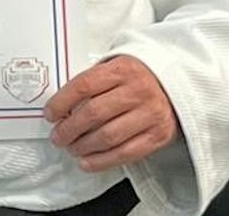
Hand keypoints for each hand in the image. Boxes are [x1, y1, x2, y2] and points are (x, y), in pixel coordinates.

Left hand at [44, 55, 179, 171]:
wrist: (178, 85)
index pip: (83, 86)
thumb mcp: (116, 67)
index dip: (61, 102)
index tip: (49, 114)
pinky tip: (87, 162)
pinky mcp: (159, 135)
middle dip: (68, 129)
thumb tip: (61, 106)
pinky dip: (102, 161)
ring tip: (70, 148)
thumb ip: (93, 82)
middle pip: (93, 114)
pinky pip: (126, 153)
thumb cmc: (138, 77)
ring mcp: (150, 114)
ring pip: (108, 136)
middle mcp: (138, 91)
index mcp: (122, 70)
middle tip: (57, 136)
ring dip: (83, 147)